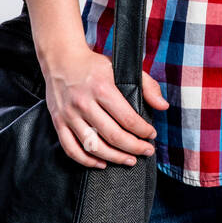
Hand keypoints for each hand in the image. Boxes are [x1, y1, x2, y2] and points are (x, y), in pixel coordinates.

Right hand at [42, 39, 168, 169]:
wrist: (61, 59)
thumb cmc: (94, 65)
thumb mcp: (121, 67)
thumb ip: (146, 85)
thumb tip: (163, 106)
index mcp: (102, 88)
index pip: (127, 118)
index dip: (143, 131)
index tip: (151, 135)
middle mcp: (84, 103)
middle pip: (113, 135)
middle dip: (134, 147)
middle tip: (146, 151)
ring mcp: (69, 114)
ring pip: (93, 146)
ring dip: (114, 158)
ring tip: (129, 160)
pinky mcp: (58, 122)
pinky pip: (71, 149)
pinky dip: (87, 161)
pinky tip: (101, 163)